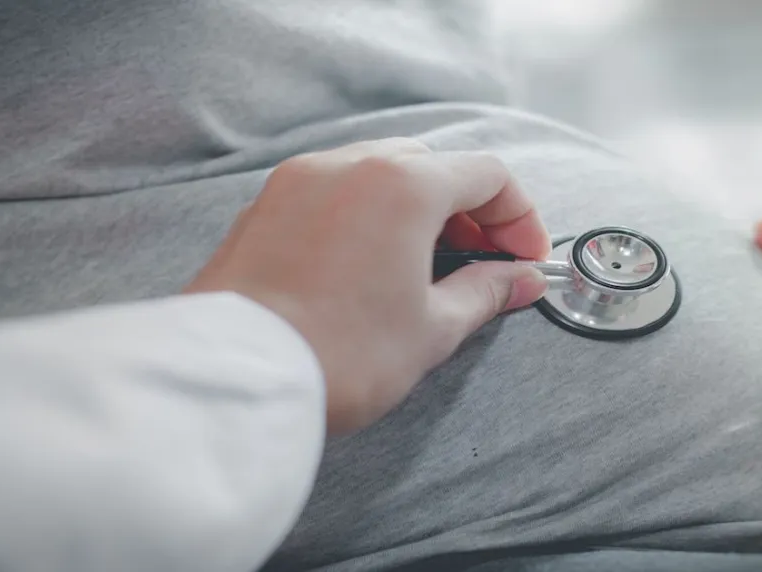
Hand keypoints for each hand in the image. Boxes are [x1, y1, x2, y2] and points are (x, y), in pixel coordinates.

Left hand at [186, 138, 550, 434]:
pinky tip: (368, 265)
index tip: (525, 260)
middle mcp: (348, 164)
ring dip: (414, 209)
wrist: (235, 379)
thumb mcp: (431, 329)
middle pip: (431, 165)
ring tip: (424, 266)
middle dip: (468, 210)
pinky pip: (331, 192)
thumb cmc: (339, 354)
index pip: (486, 176)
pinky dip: (364, 215)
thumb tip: (520, 279)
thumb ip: (485, 292)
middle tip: (481, 262)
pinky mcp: (262, 207)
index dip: (520, 217)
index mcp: (402, 184)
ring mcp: (298, 180)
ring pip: (377, 172)